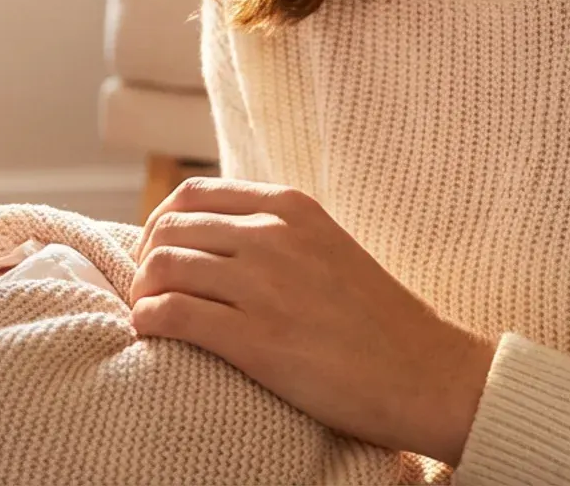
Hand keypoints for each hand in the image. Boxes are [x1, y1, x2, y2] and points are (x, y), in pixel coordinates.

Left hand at [131, 178, 497, 464]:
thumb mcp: (326, 245)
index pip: (191, 194)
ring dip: (142, 293)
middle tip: (149, 290)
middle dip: (145, 260)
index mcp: (290, 206)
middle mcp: (272, 235)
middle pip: (168, 229)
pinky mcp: (256, 339)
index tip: (158, 253)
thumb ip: (276, 231)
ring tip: (149, 314)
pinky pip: (171, 315)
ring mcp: (263, 285)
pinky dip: (148, 322)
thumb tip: (213, 234)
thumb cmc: (377, 319)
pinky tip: (151, 334)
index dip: (160, 224)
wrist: (427, 374)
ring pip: (162, 268)